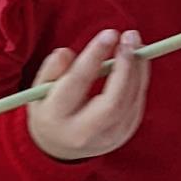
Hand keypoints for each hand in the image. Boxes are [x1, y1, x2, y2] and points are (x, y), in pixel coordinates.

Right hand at [26, 28, 149, 161]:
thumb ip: (51, 69)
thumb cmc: (51, 107)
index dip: (95, 56)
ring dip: (137, 68)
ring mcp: (107, 138)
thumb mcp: (40, 89)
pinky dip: (140, 78)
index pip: (77, 83)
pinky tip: (138, 59)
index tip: (110, 33)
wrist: (60, 146)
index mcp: (55, 118)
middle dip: (125, 66)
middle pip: (112, 102)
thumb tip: (66, 53)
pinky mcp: (124, 134)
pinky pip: (137, 103)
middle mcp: (82, 133)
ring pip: (130, 101)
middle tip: (129, 37)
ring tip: (135, 41)